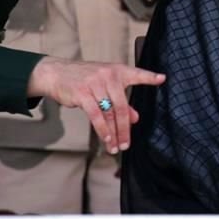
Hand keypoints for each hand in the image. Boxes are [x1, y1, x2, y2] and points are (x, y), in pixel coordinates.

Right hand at [26, 57, 165, 153]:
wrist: (57, 73)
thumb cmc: (84, 79)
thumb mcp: (105, 86)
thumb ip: (121, 102)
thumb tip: (135, 118)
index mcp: (118, 71)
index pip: (137, 73)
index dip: (149, 77)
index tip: (162, 79)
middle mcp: (108, 75)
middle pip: (122, 106)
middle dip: (125, 128)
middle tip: (127, 143)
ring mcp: (95, 83)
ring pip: (109, 113)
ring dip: (114, 133)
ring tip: (116, 147)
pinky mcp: (82, 93)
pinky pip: (96, 115)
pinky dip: (102, 130)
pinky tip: (106, 139)